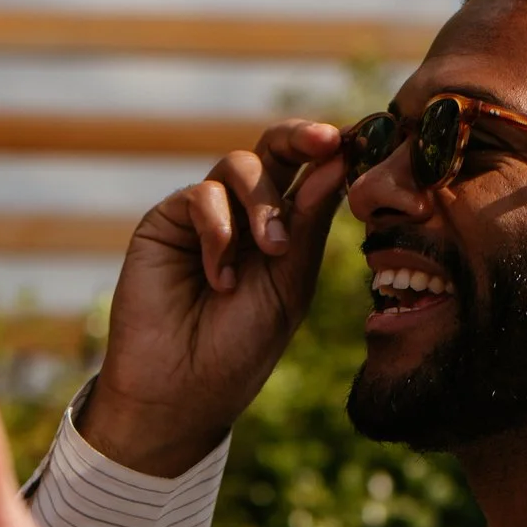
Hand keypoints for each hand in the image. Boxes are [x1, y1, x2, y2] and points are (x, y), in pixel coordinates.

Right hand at [83, 120, 345, 475]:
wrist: (182, 388)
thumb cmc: (241, 347)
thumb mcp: (289, 284)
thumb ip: (307, 223)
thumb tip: (338, 160)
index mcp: (287, 230)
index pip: (312, 174)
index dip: (334, 153)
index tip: (360, 140)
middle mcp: (246, 214)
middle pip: (275, 149)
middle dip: (302, 137)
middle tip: (327, 140)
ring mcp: (206, 214)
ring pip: (241, 164)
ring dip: (263, 202)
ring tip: (270, 251)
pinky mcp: (167, 221)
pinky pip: (202, 196)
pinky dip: (219, 230)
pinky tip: (219, 277)